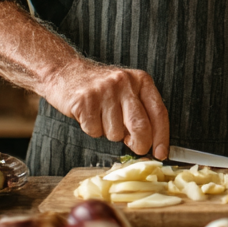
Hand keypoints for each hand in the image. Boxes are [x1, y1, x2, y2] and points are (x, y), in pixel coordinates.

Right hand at [42, 57, 168, 158]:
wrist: (66, 72)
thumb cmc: (101, 88)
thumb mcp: (127, 92)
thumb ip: (140, 113)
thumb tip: (149, 144)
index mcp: (141, 80)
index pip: (158, 112)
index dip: (162, 137)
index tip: (161, 154)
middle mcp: (124, 83)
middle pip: (140, 126)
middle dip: (140, 144)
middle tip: (135, 147)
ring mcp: (104, 91)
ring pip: (115, 133)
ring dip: (109, 133)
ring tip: (102, 117)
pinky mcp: (85, 101)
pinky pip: (94, 130)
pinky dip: (92, 129)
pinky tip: (88, 115)